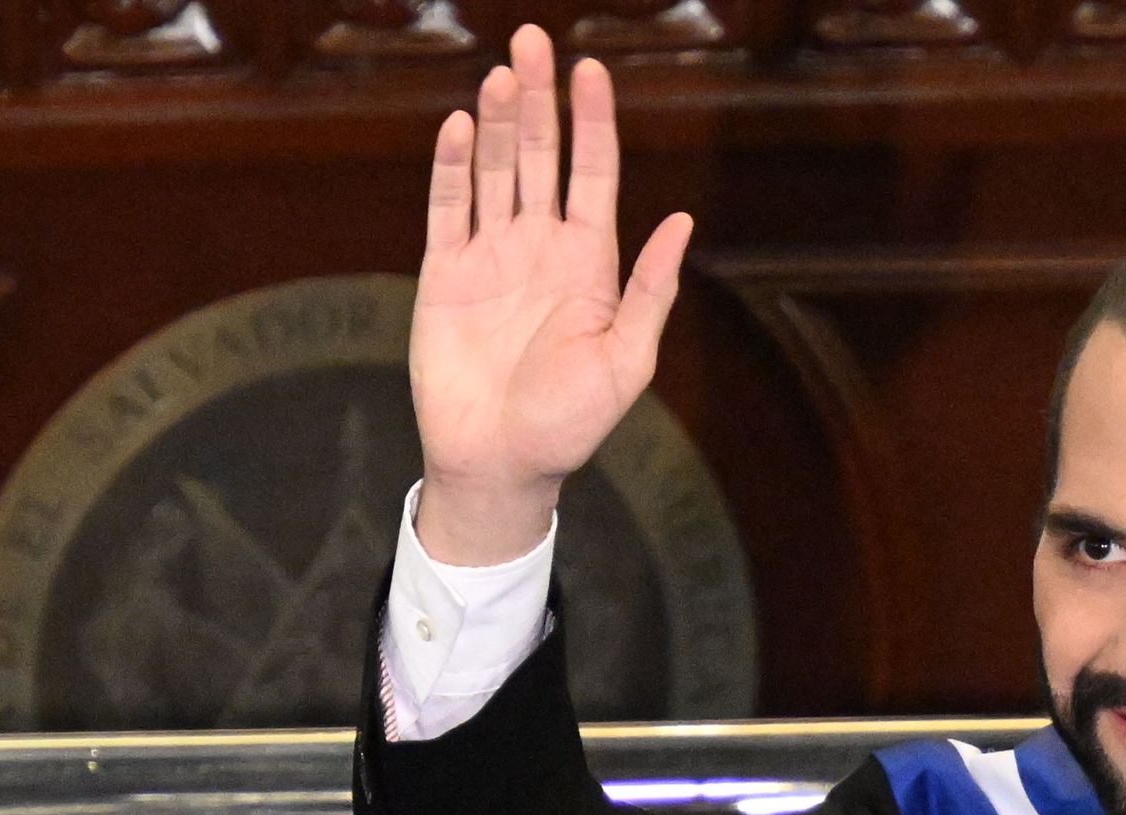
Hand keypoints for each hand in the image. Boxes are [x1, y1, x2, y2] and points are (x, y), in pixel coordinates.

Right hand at [409, 24, 691, 564]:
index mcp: (591, 264)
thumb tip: (681, 218)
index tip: (592, 70)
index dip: (593, 122)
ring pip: (496, 171)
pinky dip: (454, 168)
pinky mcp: (445, 274)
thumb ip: (651, 290)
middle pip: (542, 156)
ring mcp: (491, 256)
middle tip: (533, 40)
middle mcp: (541, 248)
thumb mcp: (626, 361)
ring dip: (499, 123)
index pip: (593, 174)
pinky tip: (461, 127)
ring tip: (502, 75)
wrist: (500, 462)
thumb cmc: (570, 423)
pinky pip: (449, 208)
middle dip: (540, 100)